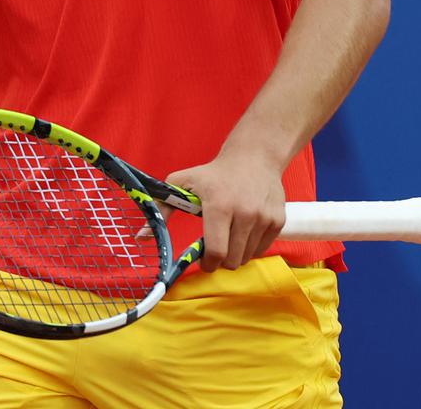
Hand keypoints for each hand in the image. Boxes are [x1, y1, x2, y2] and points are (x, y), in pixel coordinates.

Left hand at [165, 152, 286, 271]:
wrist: (254, 157)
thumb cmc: (214, 173)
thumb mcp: (183, 183)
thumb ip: (162, 209)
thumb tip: (142, 236)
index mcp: (219, 205)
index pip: (215, 251)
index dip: (207, 263)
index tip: (203, 261)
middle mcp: (245, 212)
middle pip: (232, 260)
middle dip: (221, 260)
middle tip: (216, 246)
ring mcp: (264, 217)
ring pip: (247, 257)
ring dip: (236, 253)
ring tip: (230, 234)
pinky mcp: (278, 221)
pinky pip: (262, 249)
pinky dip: (251, 246)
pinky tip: (245, 229)